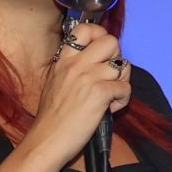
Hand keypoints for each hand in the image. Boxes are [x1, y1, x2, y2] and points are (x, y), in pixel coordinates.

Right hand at [24, 20, 131, 165]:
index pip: (85, 30)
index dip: (100, 36)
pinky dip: (122, 100)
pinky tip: (109, 109)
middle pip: (111, 41)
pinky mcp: (100, 94)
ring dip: (122, 80)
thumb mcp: (54, 85)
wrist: (46, 142)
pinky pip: (125, 88)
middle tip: (109, 74)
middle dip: (116, 56)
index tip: (101, 51)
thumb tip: (93, 64)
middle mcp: (75, 65)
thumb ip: (71, 70)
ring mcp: (88, 78)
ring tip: (111, 95)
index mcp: (63, 62)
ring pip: (123, 64)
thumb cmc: (50, 119)